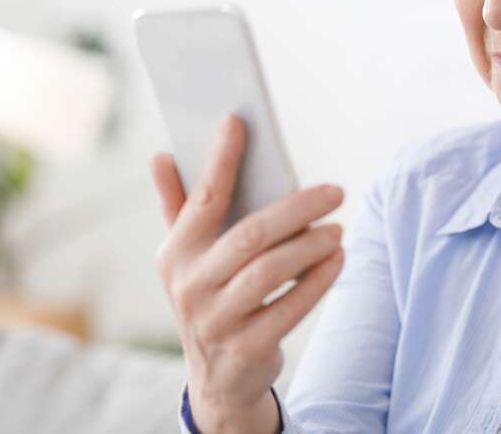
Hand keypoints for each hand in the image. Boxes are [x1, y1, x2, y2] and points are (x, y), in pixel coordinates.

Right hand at [150, 113, 345, 432]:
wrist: (217, 379)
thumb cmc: (210, 297)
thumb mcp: (187, 258)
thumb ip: (178, 206)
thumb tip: (162, 156)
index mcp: (175, 253)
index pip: (202, 198)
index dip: (220, 158)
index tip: (238, 121)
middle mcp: (190, 285)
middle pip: (250, 235)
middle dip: (297, 208)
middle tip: (335, 191)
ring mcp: (215, 320)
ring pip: (271, 271)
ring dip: (311, 246)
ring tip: (338, 229)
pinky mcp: (246, 349)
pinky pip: (290, 308)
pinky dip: (318, 281)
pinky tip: (337, 260)